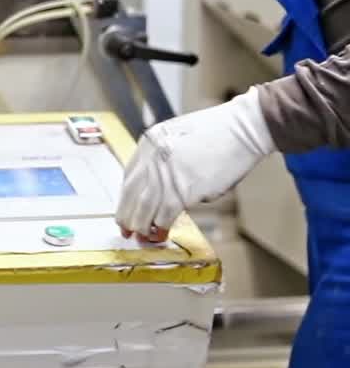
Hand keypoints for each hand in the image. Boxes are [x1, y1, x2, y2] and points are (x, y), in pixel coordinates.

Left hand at [116, 90, 274, 241]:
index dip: (126, 198)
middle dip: (126, 215)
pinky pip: (164, 214)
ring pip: (143, 207)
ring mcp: (166, 174)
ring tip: (143, 237)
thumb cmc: (218, 134)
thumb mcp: (178, 138)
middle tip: (126, 230)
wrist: (242, 130)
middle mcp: (152, 158)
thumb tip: (159, 187)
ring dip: (141, 226)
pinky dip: (161, 228)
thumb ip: (164, 159)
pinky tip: (161, 235)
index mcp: (149, 143)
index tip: (126, 210)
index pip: (129, 177)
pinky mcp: (183, 189)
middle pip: (130, 194)